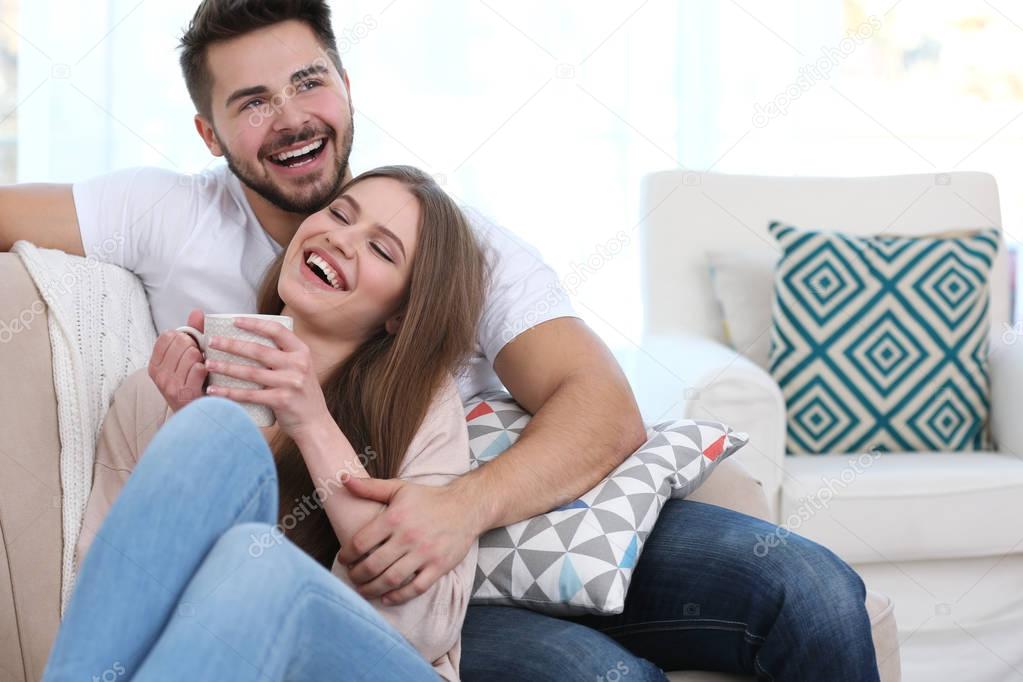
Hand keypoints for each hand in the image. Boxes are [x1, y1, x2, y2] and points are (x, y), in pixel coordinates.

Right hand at [149, 309, 206, 411]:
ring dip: (202, 358)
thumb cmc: (195, 384)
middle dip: (195, 347)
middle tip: (200, 359)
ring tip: (203, 368)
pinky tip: (207, 376)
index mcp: (155, 364)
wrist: (198, 417)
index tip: (191, 348)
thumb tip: (196, 312)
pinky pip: (198, 369)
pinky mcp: (184, 394)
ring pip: (191, 354)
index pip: (168, 336)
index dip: (184, 338)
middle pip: (181, 342)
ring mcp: (170, 385)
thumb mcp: (188, 359)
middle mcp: (158, 375)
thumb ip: (192, 334)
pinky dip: (206, 369)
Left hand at [202, 316, 329, 438]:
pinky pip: (249, 394)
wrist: (315, 423)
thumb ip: (284, 355)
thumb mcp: (301, 368)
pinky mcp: (281, 400)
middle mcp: (298, 364)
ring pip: (250, 372)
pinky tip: (214, 390)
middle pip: (258, 350)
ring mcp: (290, 382)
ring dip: (226, 367)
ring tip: (208, 364)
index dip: (254, 324)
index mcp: (301, 352)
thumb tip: (253, 340)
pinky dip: (229, 392)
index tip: (234, 321)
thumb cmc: (302, 393)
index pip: (276, 330)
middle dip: (231, 344)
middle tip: (212, 341)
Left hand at [338, 477, 480, 604]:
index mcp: (395, 517)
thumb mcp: (399, 488)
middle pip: (373, 565)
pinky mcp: (439, 566)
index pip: (361, 542)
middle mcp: (408, 536)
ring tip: (364, 590)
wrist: (466, 507)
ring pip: (391, 579)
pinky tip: (387, 597)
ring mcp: (425, 553)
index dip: (347, 555)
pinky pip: (416, 588)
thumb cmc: (429, 498)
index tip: (344, 559)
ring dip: (372, 589)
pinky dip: (398, 597)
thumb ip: (370, 487)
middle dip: (357, 576)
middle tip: (353, 577)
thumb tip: (343, 479)